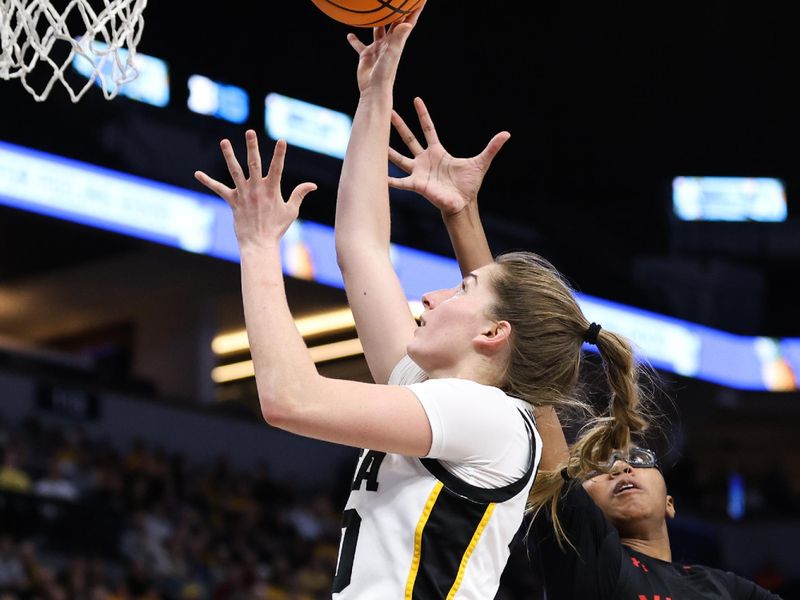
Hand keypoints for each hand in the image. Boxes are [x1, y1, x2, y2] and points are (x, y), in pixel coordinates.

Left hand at [194, 131, 316, 246]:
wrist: (259, 243)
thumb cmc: (276, 228)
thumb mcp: (292, 211)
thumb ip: (299, 194)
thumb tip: (313, 185)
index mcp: (272, 190)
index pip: (277, 168)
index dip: (280, 154)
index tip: (282, 140)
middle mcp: (256, 189)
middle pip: (254, 164)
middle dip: (252, 147)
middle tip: (250, 132)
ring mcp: (243, 194)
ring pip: (235, 171)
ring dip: (229, 155)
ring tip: (224, 141)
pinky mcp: (233, 201)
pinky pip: (219, 189)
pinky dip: (208, 181)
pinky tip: (197, 173)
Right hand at [346, 2, 423, 94]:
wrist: (374, 89)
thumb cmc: (385, 73)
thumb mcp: (393, 53)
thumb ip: (399, 37)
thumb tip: (408, 23)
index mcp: (397, 41)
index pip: (408, 21)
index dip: (415, 9)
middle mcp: (388, 43)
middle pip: (394, 22)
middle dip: (397, 10)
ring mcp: (377, 48)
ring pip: (377, 30)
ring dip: (377, 21)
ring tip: (374, 10)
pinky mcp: (366, 55)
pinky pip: (360, 45)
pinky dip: (355, 40)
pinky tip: (349, 34)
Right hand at [388, 97, 509, 215]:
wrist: (462, 204)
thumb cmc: (469, 185)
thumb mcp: (481, 162)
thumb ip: (492, 147)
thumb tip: (507, 134)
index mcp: (438, 152)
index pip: (428, 128)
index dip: (422, 114)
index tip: (416, 99)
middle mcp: (425, 160)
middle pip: (409, 139)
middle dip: (399, 125)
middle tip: (387, 111)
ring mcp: (418, 172)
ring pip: (399, 158)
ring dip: (387, 150)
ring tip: (373, 141)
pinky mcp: (416, 185)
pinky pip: (399, 182)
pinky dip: (389, 180)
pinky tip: (377, 176)